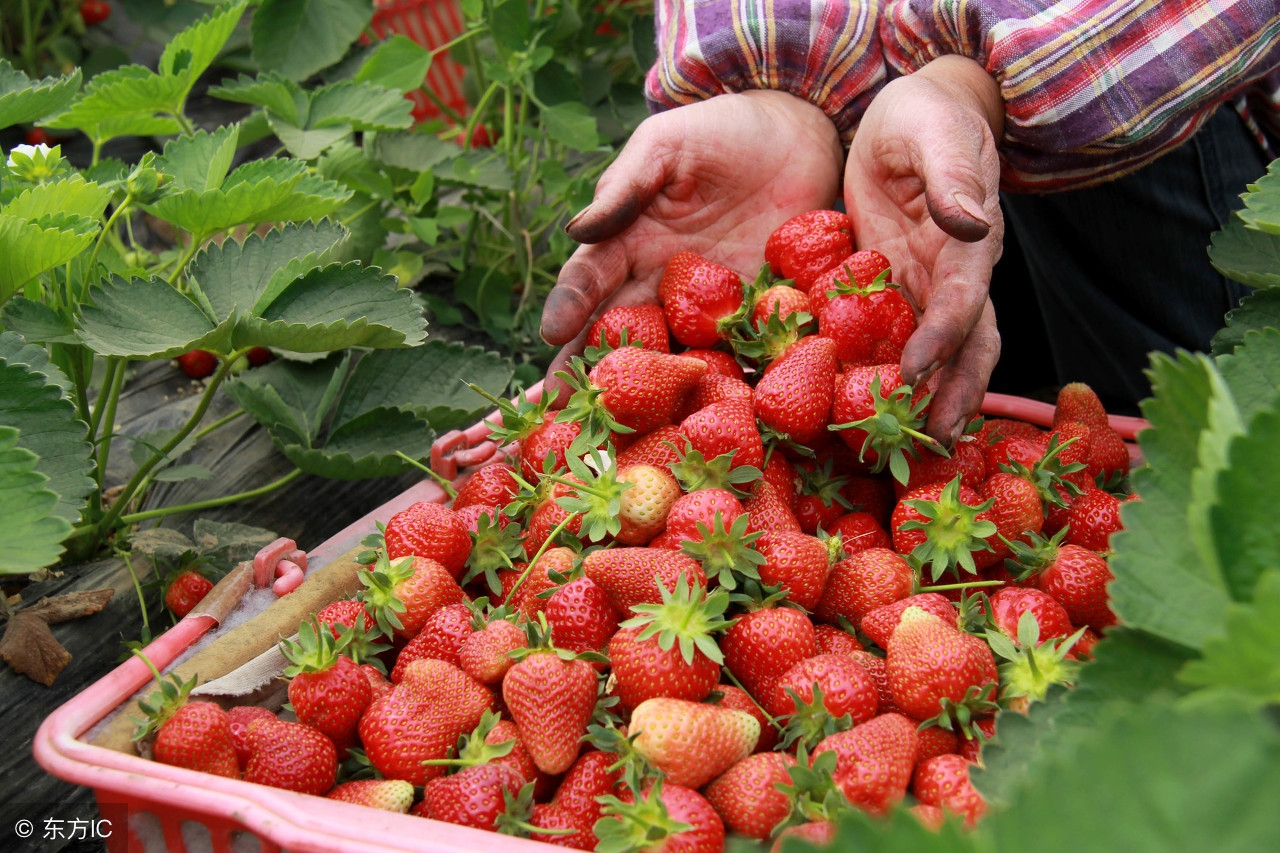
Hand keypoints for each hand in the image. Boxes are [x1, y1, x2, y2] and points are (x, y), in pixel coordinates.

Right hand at [540, 90, 842, 400]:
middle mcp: (658, 288)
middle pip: (618, 339)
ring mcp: (707, 312)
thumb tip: (577, 230)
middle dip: (591, 378)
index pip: (588, 283)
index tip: (551, 336)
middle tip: (564, 416)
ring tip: (628, 438)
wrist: (801, 135)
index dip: (568, 308)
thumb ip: (626, 186)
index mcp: (627, 246)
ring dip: (651, 400)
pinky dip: (728, 390)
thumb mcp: (666, 146)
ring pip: (670, 361)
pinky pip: (739, 358)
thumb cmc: (721, 131)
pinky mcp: (757, 321)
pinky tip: (715, 424)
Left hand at [843, 55, 1004, 444]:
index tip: (913, 373)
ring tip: (912, 448)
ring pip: (941, 354)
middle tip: (932, 444)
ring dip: (931, 399)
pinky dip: (891, 375)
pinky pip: (897, 338)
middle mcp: (958, 273)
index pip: (963, 300)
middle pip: (969, 346)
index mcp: (971, 240)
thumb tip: (970, 220)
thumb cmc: (925, 117)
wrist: (912, 118)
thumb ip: (951, 175)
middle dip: (955, 394)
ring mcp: (929, 286)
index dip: (943, 339)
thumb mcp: (934, 132)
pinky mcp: (897, 289)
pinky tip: (869, 409)